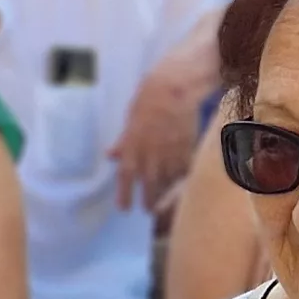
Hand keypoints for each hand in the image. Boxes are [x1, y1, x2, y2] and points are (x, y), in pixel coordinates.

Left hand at [114, 40, 219, 210]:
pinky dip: (181, 180)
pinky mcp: (187, 148)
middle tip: (148, 210)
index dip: (124, 195)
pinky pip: (184, 171)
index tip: (124, 209)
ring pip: (168, 181)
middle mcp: (150, 153)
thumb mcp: (130, 120)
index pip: (126, 177)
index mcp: (132, 146)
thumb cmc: (148, 99)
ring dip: (165, 194)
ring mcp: (170, 152)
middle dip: (148, 200)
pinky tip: (179, 185)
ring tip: (163, 203)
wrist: (175, 88)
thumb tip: (111, 156)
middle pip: (149, 184)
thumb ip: (123, 141)